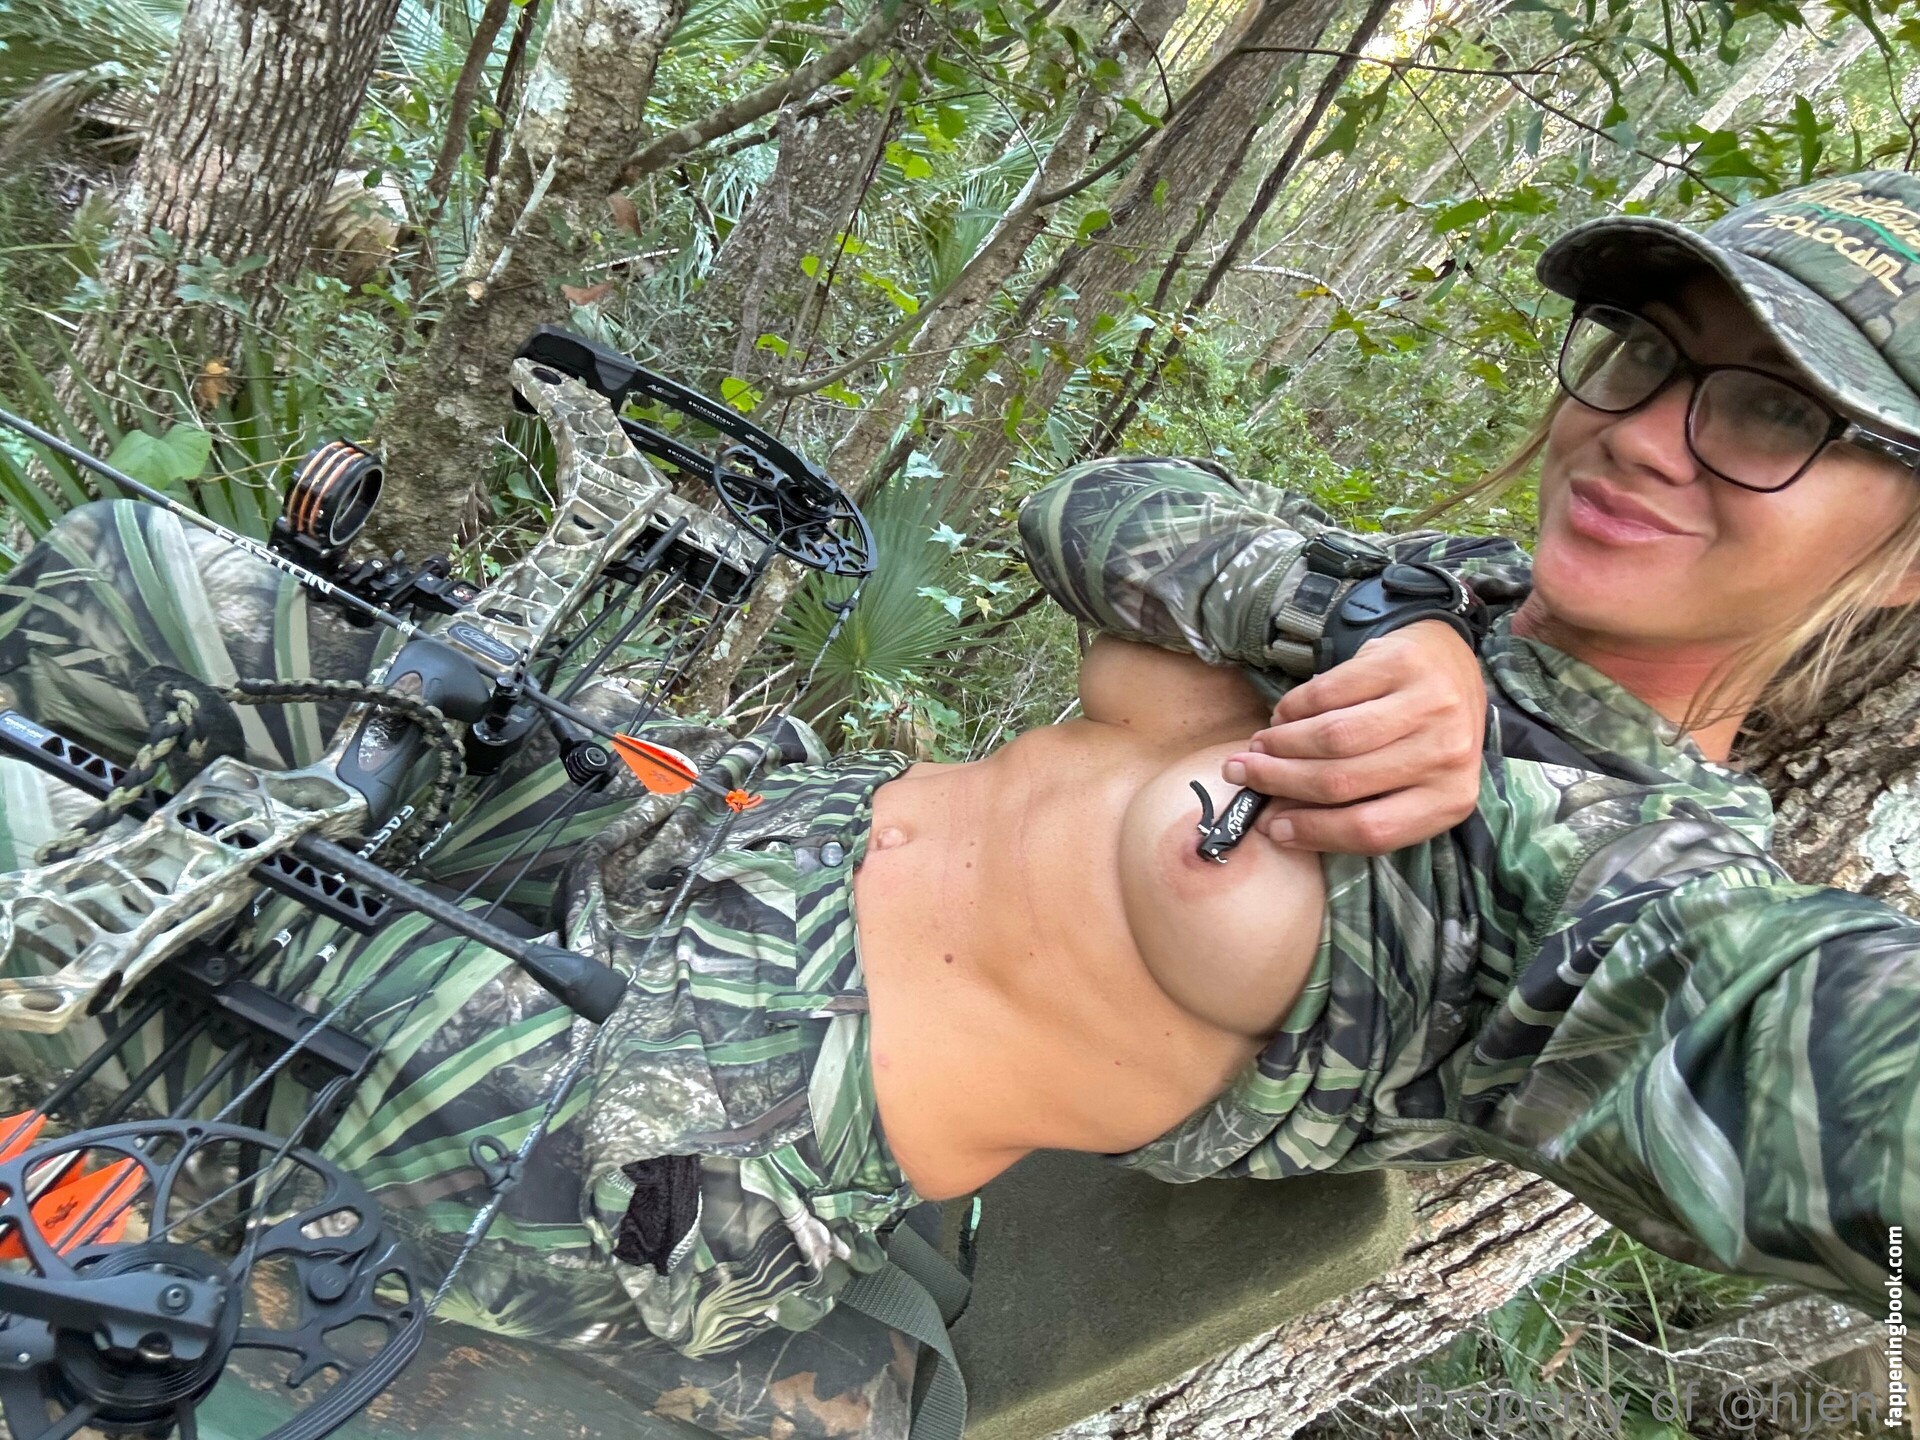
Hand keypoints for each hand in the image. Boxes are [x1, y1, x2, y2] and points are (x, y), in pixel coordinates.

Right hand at [1220, 619, 1485, 854]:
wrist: (1452, 662)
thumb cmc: (1421, 735)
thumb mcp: (1407, 782)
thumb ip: (1355, 806)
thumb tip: (1277, 822)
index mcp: (1451, 799)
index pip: (1371, 830)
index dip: (1312, 831)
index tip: (1270, 827)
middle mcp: (1447, 754)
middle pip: (1343, 780)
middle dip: (1280, 781)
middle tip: (1243, 774)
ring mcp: (1430, 705)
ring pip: (1333, 737)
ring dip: (1282, 745)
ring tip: (1258, 747)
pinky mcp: (1404, 662)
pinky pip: (1331, 691)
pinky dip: (1295, 708)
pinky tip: (1282, 717)